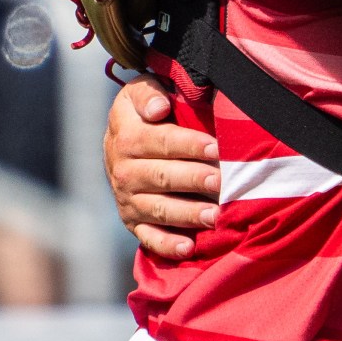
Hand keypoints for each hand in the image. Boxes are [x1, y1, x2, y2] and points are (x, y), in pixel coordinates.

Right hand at [105, 74, 219, 259]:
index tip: (216, 147)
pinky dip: (167, 245)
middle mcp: (123, 170)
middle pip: (161, 176)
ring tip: (216, 216)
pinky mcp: (134, 222)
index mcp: (126, 135)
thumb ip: (148, 93)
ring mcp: (127, 199)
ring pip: (159, 209)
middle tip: (222, 181)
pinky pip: (149, 237)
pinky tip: (188, 249)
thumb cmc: (145, 114)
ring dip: (188, 214)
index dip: (189, 144)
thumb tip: (158, 108)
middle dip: (194, 179)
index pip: (160, 140)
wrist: (120, 146)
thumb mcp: (140, 92)